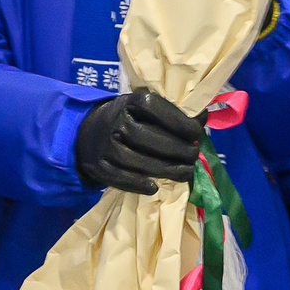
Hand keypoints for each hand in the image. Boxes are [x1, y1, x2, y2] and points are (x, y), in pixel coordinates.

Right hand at [73, 87, 205, 193]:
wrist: (86, 134)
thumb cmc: (126, 120)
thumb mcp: (142, 110)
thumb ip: (170, 113)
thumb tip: (202, 118)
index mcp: (128, 102)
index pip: (154, 108)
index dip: (178, 121)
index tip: (196, 132)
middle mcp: (114, 121)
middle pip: (148, 137)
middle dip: (177, 148)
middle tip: (194, 155)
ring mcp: (104, 145)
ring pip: (137, 161)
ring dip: (165, 169)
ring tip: (186, 173)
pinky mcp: (98, 166)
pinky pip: (120, 178)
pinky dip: (138, 183)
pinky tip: (155, 187)